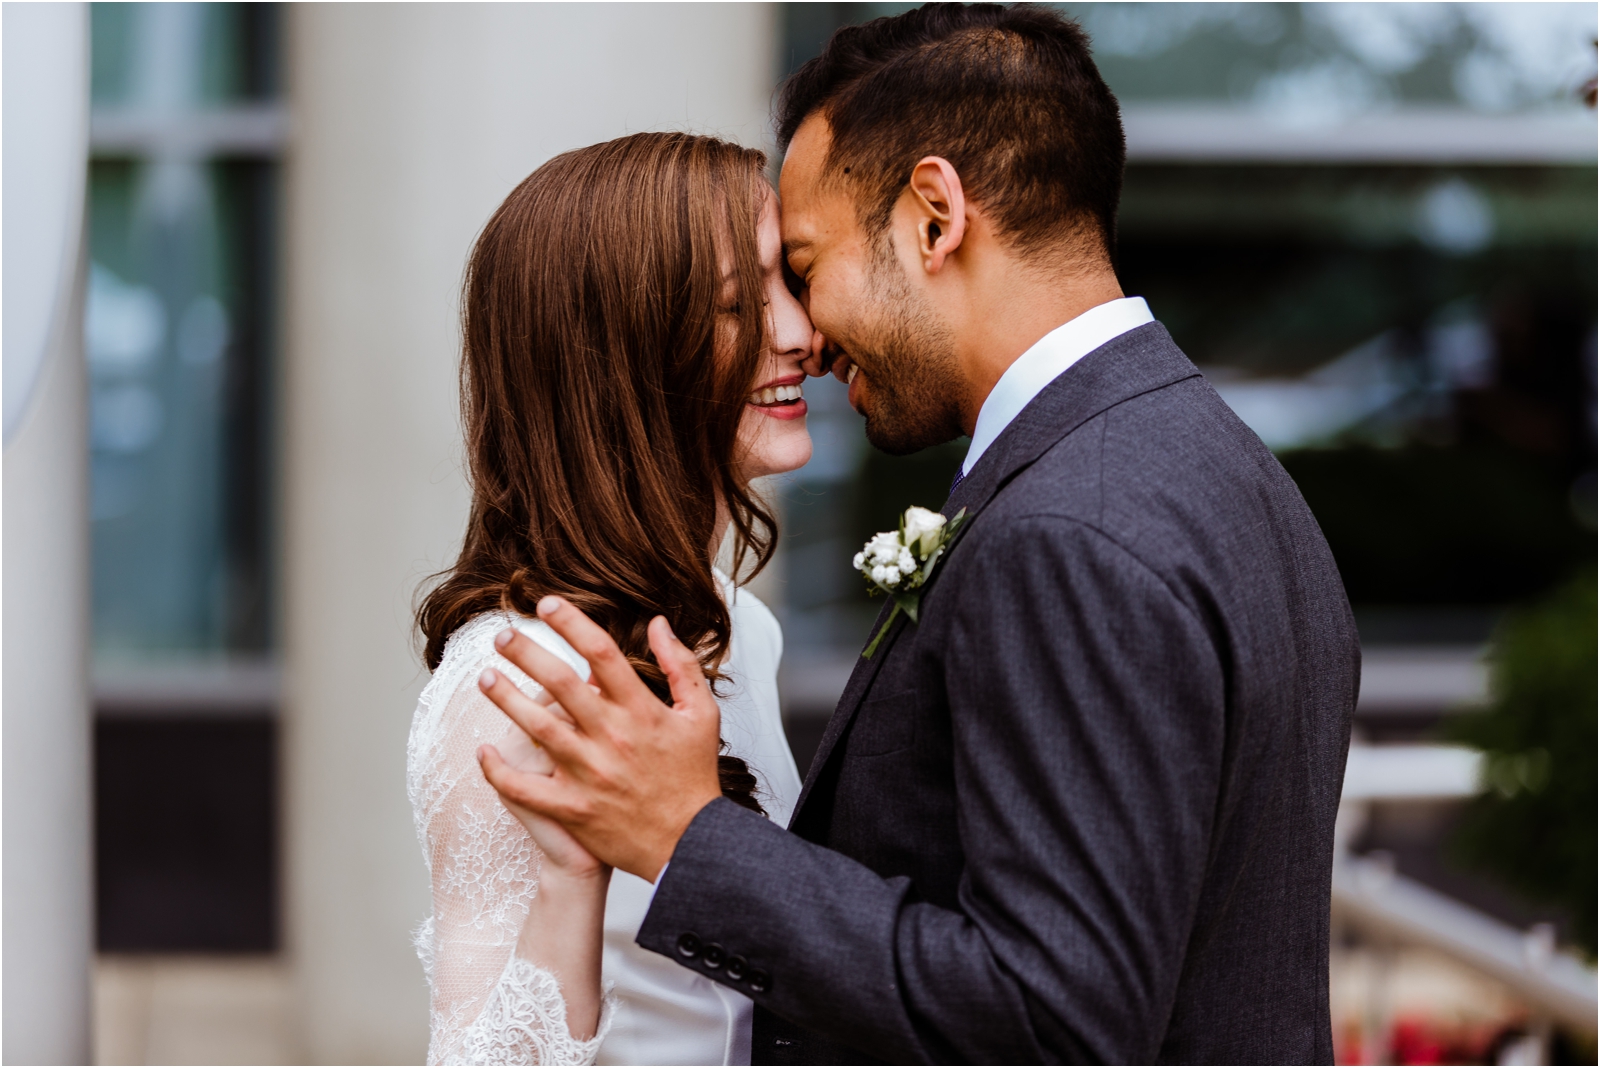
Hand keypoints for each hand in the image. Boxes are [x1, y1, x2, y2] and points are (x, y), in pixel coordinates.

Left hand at [475, 597, 723, 880]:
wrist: (690, 843)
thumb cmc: (693, 775)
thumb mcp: (702, 714)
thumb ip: (680, 665)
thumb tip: (659, 623)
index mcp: (642, 710)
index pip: (601, 653)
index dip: (571, 623)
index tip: (546, 605)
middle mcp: (613, 737)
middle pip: (560, 683)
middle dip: (526, 654)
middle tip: (501, 636)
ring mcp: (591, 774)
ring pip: (538, 728)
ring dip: (507, 700)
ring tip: (486, 679)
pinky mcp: (574, 809)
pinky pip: (526, 789)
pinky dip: (499, 772)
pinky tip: (483, 753)